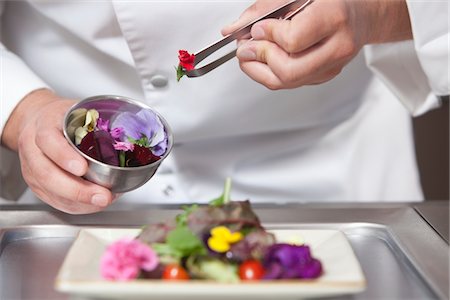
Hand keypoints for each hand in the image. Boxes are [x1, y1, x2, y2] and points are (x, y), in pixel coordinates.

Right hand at [1, 89, 113, 213]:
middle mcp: (33, 148)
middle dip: (77, 190)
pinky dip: (75, 206)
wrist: (36, 123)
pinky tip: (91, 205)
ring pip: (49, 190)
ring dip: (79, 201)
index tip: (83, 168)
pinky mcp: (36, 185)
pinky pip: (53, 200)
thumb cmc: (62, 118)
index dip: (64, 156)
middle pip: (47, 174)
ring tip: (102, 201)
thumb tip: (128, 142)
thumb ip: (97, 124)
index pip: (48, 140)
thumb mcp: (78, 111)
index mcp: (44, 124)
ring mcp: (31, 168)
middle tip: (102, 195)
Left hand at [222, 0, 411, 89]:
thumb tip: (233, 30)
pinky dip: (270, 72)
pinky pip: (291, 83)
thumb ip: (264, 9)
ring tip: (249, 54)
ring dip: (259, 70)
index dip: (269, 37)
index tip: (257, 29)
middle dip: (260, 60)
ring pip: (287, 82)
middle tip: (245, 48)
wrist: (364, 12)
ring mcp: (333, 66)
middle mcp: (338, 47)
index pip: (293, 40)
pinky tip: (265, 58)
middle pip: (289, 71)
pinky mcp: (326, 76)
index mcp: (335, 18)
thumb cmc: (333, 0)